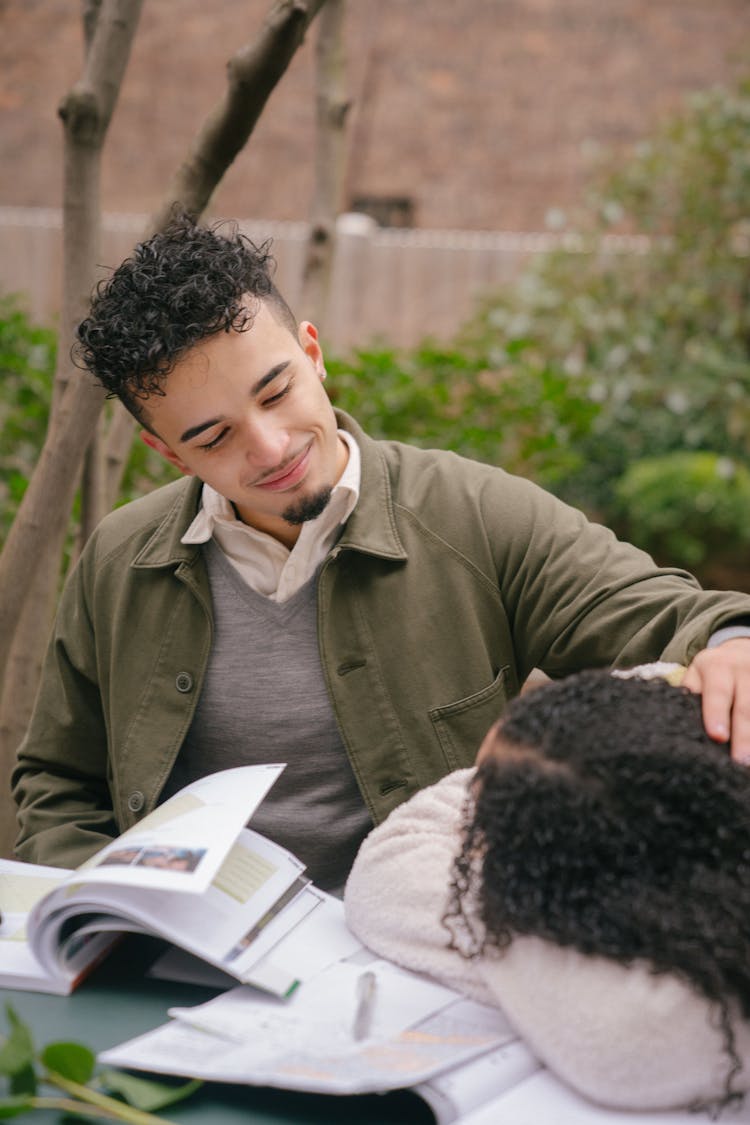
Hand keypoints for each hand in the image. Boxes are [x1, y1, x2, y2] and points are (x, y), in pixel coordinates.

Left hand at [683, 638, 749, 763]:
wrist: (741, 652)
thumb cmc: (713, 673)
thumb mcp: (697, 675)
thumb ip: (691, 695)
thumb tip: (678, 724)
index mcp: (717, 666)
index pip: (717, 692)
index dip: (717, 714)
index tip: (718, 736)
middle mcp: (743, 670)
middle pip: (745, 706)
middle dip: (744, 735)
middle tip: (741, 760)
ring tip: (749, 762)